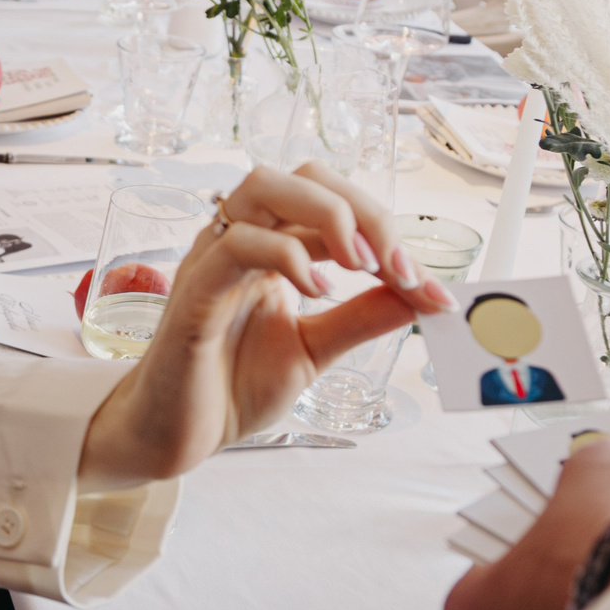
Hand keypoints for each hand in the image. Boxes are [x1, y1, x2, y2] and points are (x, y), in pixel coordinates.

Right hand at [79, 163, 453, 486]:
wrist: (177, 434)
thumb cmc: (230, 386)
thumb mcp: (314, 349)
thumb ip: (361, 318)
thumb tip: (420, 296)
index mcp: (273, 247)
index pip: (336, 202)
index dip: (390, 234)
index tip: (432, 290)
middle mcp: (242, 239)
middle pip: (306, 175)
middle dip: (366, 212)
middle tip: (399, 268)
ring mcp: (214, 258)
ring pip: (265, 186)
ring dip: (329, 216)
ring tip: (362, 267)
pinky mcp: (195, 289)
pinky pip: (237, 243)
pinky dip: (287, 255)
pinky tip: (318, 292)